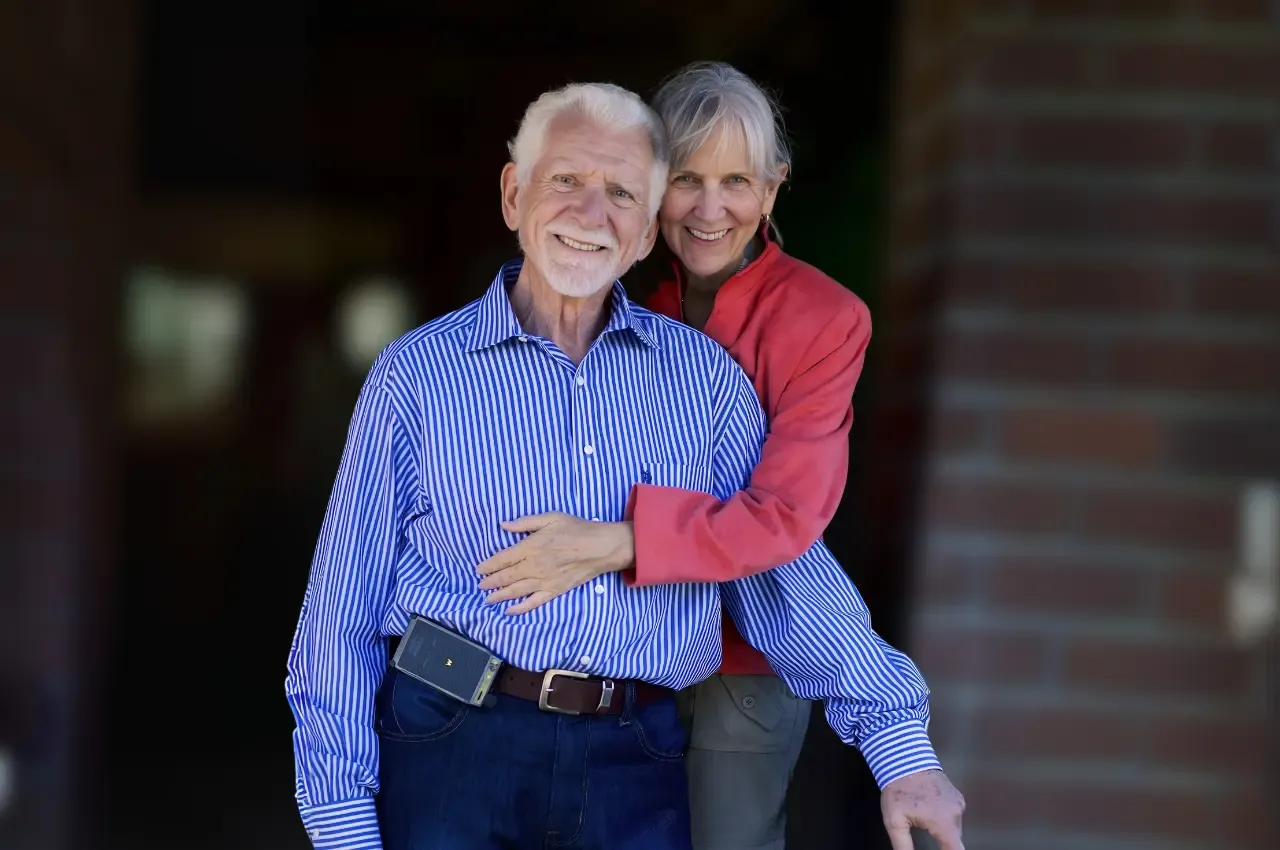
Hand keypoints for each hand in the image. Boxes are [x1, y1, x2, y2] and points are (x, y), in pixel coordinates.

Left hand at [475, 513, 635, 613]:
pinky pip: (534, 602)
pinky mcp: (555, 591)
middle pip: (506, 576)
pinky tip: (510, 611)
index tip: (479, 569)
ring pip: (516, 591)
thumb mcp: (551, 518)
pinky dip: (521, 608)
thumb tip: (504, 526)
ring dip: (500, 595)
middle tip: (480, 585)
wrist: (600, 547)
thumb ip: (526, 523)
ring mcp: (544, 580)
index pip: (503, 558)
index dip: (489, 565)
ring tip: (488, 599)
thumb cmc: (576, 529)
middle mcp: (534, 566)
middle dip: (490, 582)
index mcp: (531, 546)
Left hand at [882, 769, 964, 849]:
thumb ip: (903, 846)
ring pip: (955, 829)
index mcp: (943, 821)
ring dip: (944, 833)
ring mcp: (958, 803)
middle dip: (944, 846)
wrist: (903, 759)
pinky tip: (929, 814)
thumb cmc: (897, 790)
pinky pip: (954, 816)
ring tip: (924, 824)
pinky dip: (945, 820)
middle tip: (928, 839)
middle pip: (955, 841)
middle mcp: (956, 812)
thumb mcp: (895, 822)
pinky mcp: (957, 796)